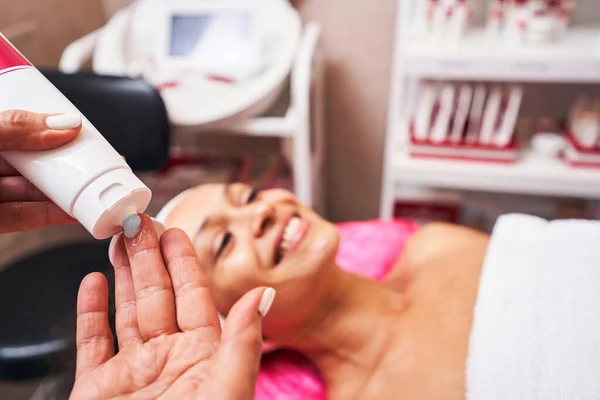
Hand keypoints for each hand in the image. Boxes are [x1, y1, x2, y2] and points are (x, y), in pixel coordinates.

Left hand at [0, 109, 80, 232]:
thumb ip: (16, 128)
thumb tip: (63, 124)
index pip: (23, 127)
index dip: (52, 127)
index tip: (80, 130)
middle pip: (34, 160)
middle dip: (66, 162)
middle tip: (95, 162)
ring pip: (32, 190)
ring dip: (64, 192)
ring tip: (91, 189)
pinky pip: (24, 217)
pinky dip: (50, 215)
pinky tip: (71, 212)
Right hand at [71, 214, 274, 399]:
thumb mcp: (227, 391)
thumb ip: (244, 342)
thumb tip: (264, 294)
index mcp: (203, 357)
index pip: (193, 296)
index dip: (183, 262)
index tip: (174, 230)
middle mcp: (168, 360)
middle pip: (158, 296)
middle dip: (147, 258)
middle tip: (138, 222)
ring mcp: (133, 374)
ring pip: (127, 312)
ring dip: (122, 275)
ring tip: (116, 240)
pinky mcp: (98, 390)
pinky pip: (93, 344)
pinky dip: (89, 313)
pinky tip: (91, 284)